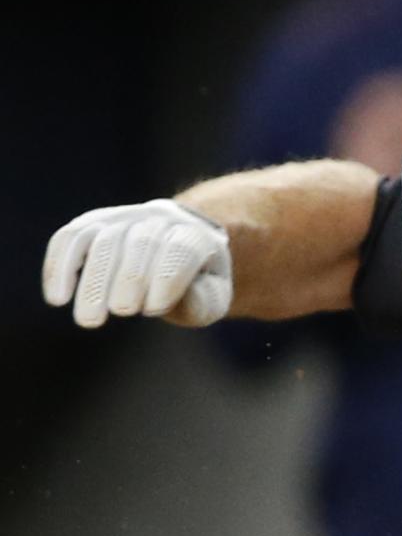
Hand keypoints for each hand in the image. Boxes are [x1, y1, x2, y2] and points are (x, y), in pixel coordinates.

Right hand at [40, 199, 233, 329]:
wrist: (175, 243)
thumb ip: (200, 301)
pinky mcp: (92, 221)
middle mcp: (160, 218)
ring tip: (89, 320)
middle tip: (122, 313)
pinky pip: (71, 238)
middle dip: (130, 279)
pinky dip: (60, 266)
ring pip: (103, 240)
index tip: (154, 310)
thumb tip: (169, 302)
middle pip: (142, 243)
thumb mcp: (210, 296)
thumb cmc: (195, 280)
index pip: (182, 250)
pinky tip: (58, 298)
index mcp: (196, 235)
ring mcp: (124, 216)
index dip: (168, 278)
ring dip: (93, 281)